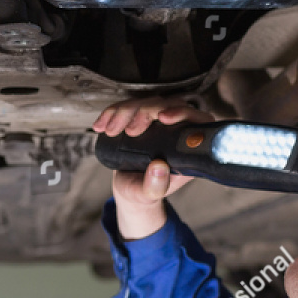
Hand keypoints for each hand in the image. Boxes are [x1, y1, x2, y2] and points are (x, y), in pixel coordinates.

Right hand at [92, 98, 213, 239]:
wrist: (128, 187)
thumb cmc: (142, 192)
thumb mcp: (148, 194)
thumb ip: (155, 186)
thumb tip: (159, 167)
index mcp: (188, 148)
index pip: (196, 121)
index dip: (183, 113)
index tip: (163, 117)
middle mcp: (176, 131)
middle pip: (168, 106)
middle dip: (145, 112)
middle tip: (130, 131)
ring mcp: (159, 122)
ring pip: (147, 103)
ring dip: (126, 111)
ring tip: (111, 131)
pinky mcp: (141, 118)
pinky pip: (129, 106)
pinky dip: (113, 112)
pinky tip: (101, 125)